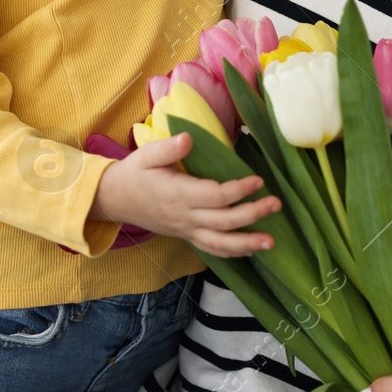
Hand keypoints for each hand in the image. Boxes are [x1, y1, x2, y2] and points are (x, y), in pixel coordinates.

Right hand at [90, 131, 281, 257]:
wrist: (115, 200)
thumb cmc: (134, 174)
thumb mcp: (145, 155)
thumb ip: (167, 147)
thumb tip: (188, 138)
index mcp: (177, 194)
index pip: (214, 196)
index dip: (238, 190)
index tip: (258, 181)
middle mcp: (184, 216)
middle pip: (224, 221)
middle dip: (252, 215)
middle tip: (276, 205)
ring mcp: (186, 230)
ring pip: (220, 243)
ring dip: (247, 244)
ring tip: (271, 243)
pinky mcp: (186, 236)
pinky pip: (212, 249)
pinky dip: (233, 252)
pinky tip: (252, 250)